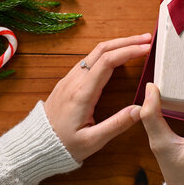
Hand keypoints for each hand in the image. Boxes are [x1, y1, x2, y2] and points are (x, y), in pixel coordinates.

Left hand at [44, 33, 151, 161]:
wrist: (36, 145)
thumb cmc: (64, 146)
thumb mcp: (93, 141)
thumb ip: (117, 124)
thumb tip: (141, 109)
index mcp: (82, 93)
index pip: (108, 62)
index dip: (129, 51)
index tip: (146, 48)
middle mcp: (75, 80)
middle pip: (102, 50)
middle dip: (126, 41)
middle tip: (147, 39)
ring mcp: (70, 78)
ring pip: (95, 52)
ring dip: (118, 45)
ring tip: (137, 44)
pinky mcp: (68, 81)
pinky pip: (90, 59)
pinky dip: (108, 52)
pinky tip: (118, 55)